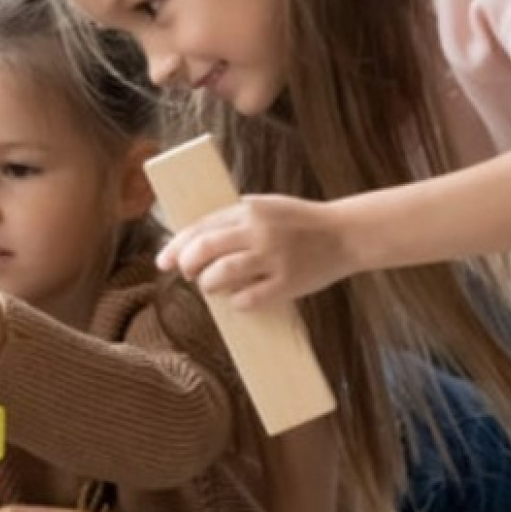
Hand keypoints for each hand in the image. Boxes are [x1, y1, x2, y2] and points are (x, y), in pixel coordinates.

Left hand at [157, 196, 355, 307]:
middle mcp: (259, 231)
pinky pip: (248, 299)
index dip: (177, 246)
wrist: (346, 234)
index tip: (164, 260)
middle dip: (187, 265)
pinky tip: (238, 301)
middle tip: (188, 274)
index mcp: (249, 210)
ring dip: (208, 284)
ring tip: (211, 287)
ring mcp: (274, 258)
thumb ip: (235, 219)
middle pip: (204, 249)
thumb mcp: (266, 207)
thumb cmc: (299, 222)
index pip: (201, 227)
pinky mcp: (288, 283)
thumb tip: (195, 240)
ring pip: (221, 274)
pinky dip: (237, 303)